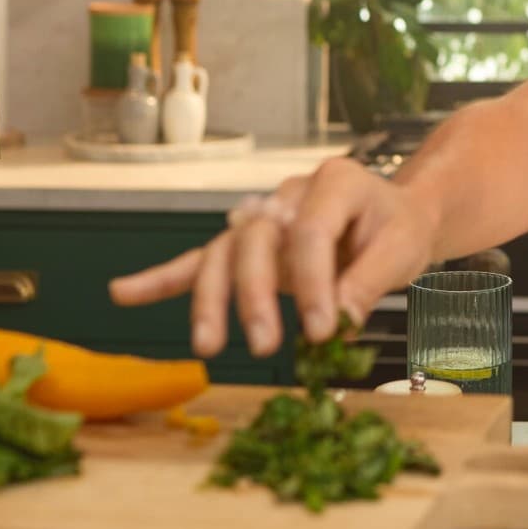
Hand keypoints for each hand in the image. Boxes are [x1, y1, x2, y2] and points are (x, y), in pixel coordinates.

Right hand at [107, 156, 441, 356]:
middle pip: (254, 239)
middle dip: (254, 294)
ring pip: (223, 251)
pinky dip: (163, 277)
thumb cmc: (398, 229)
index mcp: (335, 183)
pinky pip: (200, 257)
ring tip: (207, 345)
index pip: (309, 232)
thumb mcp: (403, 248)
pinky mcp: (248, 245)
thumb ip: (370, 280)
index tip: (324, 330)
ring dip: (210, 298)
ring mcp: (263, 218)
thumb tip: (336, 319)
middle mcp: (289, 196)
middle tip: (265, 345)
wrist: (397, 215)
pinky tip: (124, 293)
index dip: (313, 283)